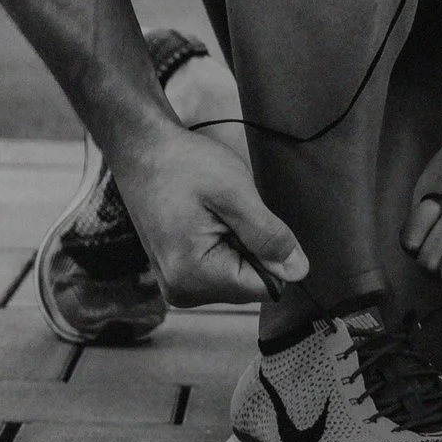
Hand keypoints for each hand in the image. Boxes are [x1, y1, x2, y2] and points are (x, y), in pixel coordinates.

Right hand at [109, 128, 308, 306]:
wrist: (142, 150)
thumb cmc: (182, 164)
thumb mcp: (235, 193)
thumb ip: (268, 236)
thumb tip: (299, 271)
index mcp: (193, 277)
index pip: (264, 288)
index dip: (272, 254)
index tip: (248, 220)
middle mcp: (182, 291)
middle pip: (249, 285)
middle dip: (252, 249)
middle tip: (227, 213)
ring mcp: (177, 285)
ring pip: (238, 277)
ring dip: (239, 245)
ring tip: (214, 214)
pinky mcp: (178, 274)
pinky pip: (221, 269)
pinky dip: (225, 245)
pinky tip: (207, 221)